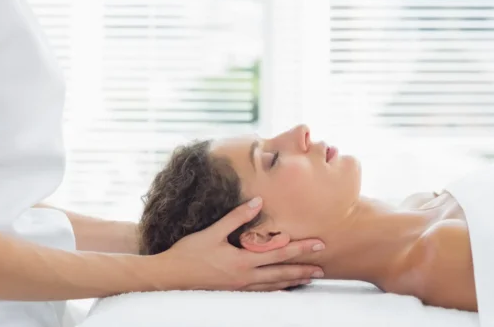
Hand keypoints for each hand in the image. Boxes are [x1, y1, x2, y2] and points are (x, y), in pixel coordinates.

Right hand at [159, 197, 325, 291]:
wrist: (169, 277)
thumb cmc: (188, 252)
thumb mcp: (212, 231)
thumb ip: (236, 217)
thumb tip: (258, 201)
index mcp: (242, 261)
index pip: (278, 253)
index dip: (300, 248)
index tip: (318, 244)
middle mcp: (245, 277)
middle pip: (281, 272)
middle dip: (303, 268)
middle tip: (323, 267)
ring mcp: (240, 287)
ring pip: (273, 285)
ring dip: (293, 281)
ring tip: (309, 278)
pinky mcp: (233, 291)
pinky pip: (261, 292)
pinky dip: (276, 289)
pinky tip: (283, 288)